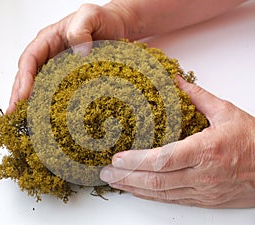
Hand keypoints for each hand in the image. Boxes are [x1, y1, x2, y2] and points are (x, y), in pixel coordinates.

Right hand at [6, 2, 138, 112]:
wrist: (120, 28)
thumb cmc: (104, 20)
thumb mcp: (91, 15)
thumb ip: (80, 28)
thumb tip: (79, 53)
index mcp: (48, 40)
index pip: (30, 59)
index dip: (24, 78)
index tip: (23, 96)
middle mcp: (51, 56)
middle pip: (28, 77)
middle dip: (20, 96)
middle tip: (14, 114)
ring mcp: (60, 69)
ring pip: (40, 87)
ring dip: (31, 104)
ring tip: (25, 122)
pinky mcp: (72, 80)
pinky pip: (58, 93)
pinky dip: (51, 106)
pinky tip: (49, 119)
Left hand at [100, 76, 254, 207]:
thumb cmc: (253, 141)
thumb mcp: (227, 113)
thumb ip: (198, 97)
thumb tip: (176, 81)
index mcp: (207, 150)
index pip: (165, 158)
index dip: (138, 160)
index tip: (118, 158)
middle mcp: (202, 174)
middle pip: (157, 180)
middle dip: (127, 177)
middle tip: (105, 172)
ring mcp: (202, 190)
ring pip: (161, 194)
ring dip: (134, 188)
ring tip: (114, 182)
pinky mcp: (203, 199)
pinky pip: (171, 200)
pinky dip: (150, 196)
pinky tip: (137, 191)